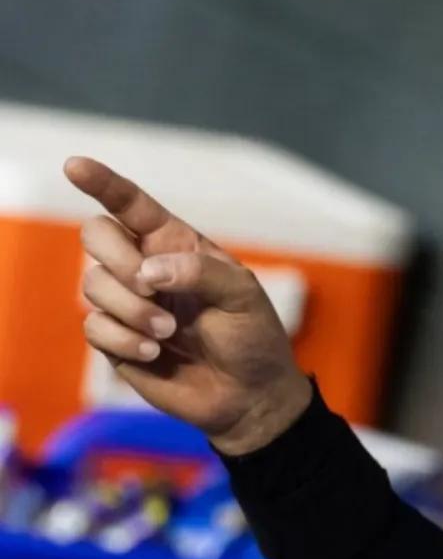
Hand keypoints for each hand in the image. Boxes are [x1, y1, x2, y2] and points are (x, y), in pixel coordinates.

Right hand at [64, 156, 312, 455]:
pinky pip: (94, 327)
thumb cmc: (251, 336)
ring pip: (92, 284)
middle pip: (97, 235)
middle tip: (151, 286)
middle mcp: (146, 267)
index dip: (104, 183)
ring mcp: (127, 303)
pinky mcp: (115, 341)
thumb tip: (147, 270)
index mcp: (178, 245)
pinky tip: (156, 353)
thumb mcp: (242, 295)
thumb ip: (200, 272)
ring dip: (131, 308)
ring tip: (168, 333)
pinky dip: (123, 339)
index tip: (75, 165)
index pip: (133, 205)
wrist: (248, 393)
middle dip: (118, 258)